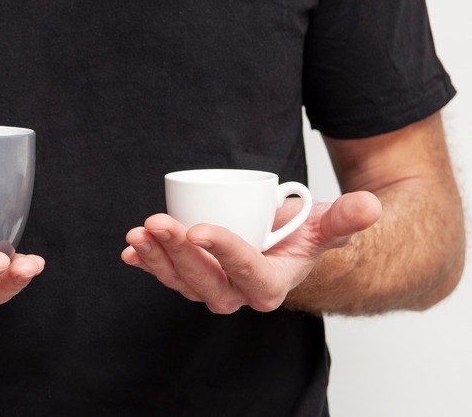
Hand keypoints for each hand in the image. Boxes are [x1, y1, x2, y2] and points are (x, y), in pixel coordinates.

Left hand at [121, 191, 380, 313]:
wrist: (282, 243)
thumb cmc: (303, 236)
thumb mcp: (327, 225)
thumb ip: (345, 218)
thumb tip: (368, 206)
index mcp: (270, 286)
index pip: (245, 271)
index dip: (222, 251)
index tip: (198, 228)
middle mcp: (237, 294)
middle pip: (204, 281)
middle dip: (179, 253)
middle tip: (159, 222)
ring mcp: (211, 288)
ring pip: (179, 280)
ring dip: (156, 257)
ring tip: (139, 231)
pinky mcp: (191, 278)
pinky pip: (166, 275)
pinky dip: (146, 263)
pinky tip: (131, 249)